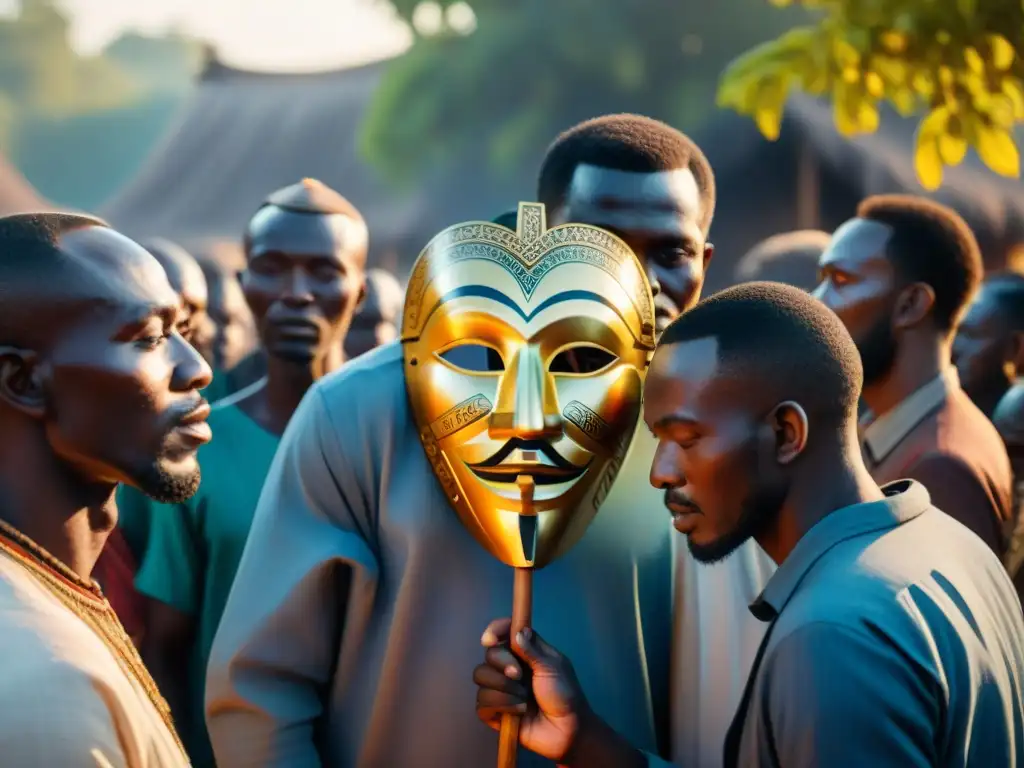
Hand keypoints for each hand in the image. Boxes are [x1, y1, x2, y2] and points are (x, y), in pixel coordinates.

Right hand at [473, 617, 590, 761]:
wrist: (567, 730)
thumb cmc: (565, 694)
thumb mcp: (553, 668)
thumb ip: (533, 650)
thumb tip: (517, 631)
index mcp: (524, 652)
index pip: (503, 632)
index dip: (494, 631)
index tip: (490, 640)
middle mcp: (509, 667)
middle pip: (489, 655)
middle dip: (503, 664)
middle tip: (519, 676)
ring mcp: (501, 689)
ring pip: (481, 677)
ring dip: (505, 690)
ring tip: (525, 700)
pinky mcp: (495, 712)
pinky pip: (482, 704)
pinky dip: (501, 707)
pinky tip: (518, 713)